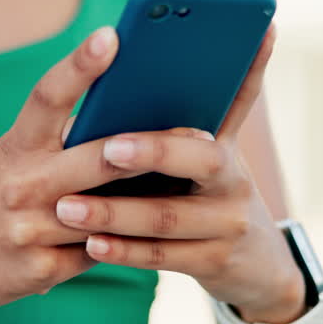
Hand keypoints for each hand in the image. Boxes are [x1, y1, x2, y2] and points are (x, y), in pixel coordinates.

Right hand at [0, 26, 227, 318]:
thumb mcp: (10, 160)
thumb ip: (58, 143)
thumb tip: (130, 119)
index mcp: (14, 146)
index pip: (46, 95)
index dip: (79, 65)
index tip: (112, 35)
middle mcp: (19, 183)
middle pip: (98, 158)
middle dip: (149, 147)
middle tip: (201, 132)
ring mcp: (29, 229)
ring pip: (108, 211)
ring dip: (149, 201)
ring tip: (194, 183)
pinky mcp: (40, 270)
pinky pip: (100, 251)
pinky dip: (125, 241)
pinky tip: (153, 235)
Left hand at [50, 26, 307, 323]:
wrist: (256, 268)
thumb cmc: (208, 194)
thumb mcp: (211, 152)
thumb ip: (180, 114)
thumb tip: (124, 55)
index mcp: (228, 140)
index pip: (234, 96)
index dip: (232, 69)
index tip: (174, 63)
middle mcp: (235, 178)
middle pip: (199, 158)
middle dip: (153, 151)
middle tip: (108, 147)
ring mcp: (228, 224)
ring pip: (168, 216)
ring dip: (115, 212)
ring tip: (67, 207)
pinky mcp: (214, 263)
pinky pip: (162, 256)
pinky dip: (124, 251)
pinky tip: (90, 244)